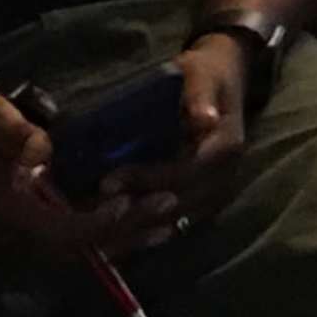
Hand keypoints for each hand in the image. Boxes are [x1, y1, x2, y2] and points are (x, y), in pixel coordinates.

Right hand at [0, 85, 166, 264]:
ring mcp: (19, 231)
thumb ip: (20, 136)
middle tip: (170, 207)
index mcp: (9, 209)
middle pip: (79, 247)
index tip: (132, 197)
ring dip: (120, 235)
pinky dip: (102, 229)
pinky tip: (131, 210)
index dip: (100, 220)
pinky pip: (68, 235)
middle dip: (126, 231)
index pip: (63, 229)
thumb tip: (45, 153)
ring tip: (165, 216)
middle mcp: (16, 231)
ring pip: (77, 247)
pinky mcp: (24, 223)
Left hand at [103, 37, 255, 241]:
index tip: (107, 182)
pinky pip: (175, 222)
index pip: (183, 172)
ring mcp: (216, 192)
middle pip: (177, 205)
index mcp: (225, 148)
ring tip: (98, 238)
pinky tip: (117, 242)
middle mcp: (224, 178)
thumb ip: (199, 97)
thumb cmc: (206, 74)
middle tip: (92, 214)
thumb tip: (204, 120)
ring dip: (137, 230)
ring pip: (175, 221)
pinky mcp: (204, 200)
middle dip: (134, 211)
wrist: (224, 80)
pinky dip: (147, 232)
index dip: (146, 180)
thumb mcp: (201, 75)